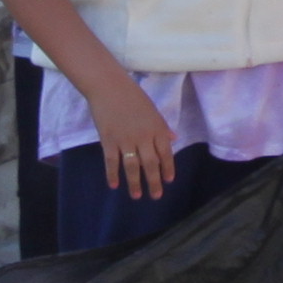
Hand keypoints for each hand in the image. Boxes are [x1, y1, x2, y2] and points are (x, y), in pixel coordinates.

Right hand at [84, 74, 179, 199]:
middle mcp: (143, 136)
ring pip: (132, 167)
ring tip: (136, 196)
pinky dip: (112, 174)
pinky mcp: (108, 140)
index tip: (168, 180)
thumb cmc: (132, 96)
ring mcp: (125, 140)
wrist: (108, 86)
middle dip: (154, 181)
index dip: (167, 168)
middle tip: (156, 196)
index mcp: (156, 128)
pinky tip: (114, 185)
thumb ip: (162, 127)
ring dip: (135, 183)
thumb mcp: (152, 110)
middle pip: (150, 164)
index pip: (165, 153)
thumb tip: (174, 139)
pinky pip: (112, 161)